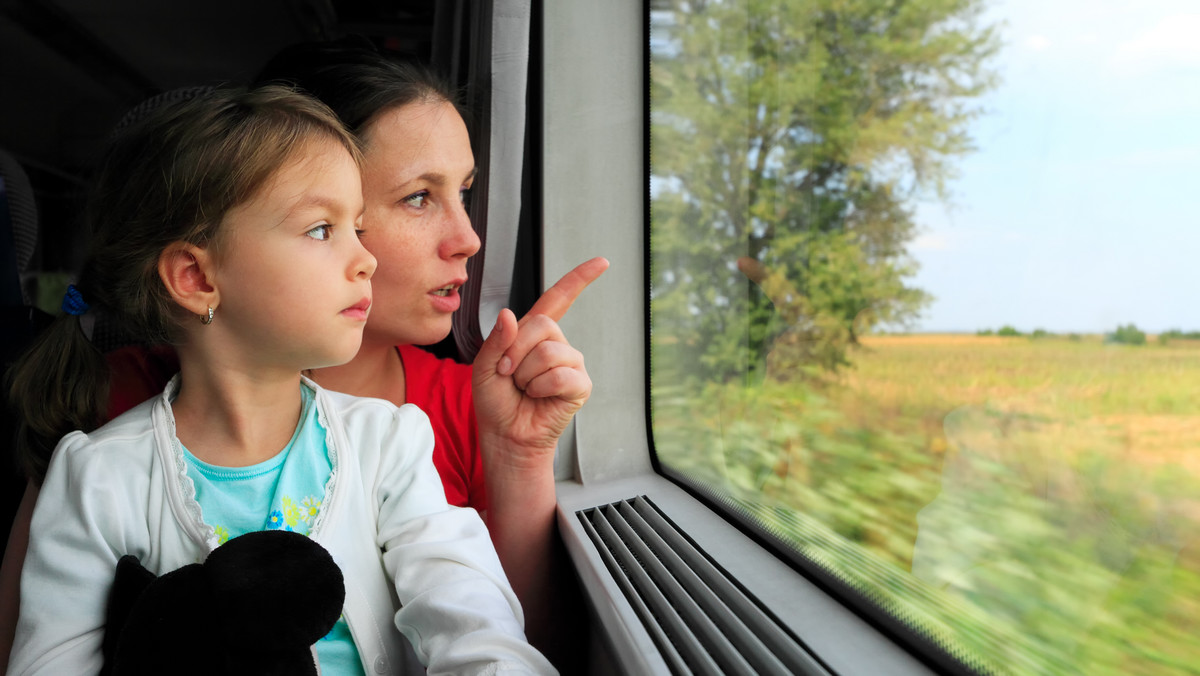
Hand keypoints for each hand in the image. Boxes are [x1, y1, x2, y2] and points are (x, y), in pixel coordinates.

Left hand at [471, 258, 608, 465]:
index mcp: (533, 334)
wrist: (506, 436)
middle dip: (516, 352)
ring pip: (549, 352)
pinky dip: (540, 388)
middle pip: (542, 326)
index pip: (559, 299)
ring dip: (525, 375)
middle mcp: (557, 344)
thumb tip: (509, 315)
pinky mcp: (579, 385)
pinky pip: (560, 375)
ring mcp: (571, 364)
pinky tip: (538, 397)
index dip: (579, 279)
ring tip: (524, 389)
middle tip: (508, 374)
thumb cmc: (496, 402)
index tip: (602, 262)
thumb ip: (495, 340)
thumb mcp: (484, 366)